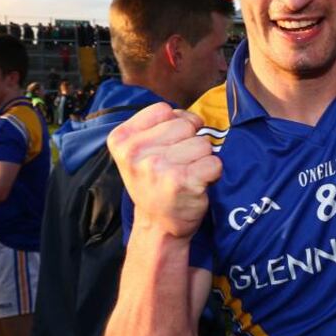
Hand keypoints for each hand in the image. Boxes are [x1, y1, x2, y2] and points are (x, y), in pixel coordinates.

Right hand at [107, 102, 221, 238]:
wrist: (158, 226)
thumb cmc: (155, 183)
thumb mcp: (140, 151)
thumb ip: (160, 126)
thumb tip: (194, 117)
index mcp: (121, 139)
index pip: (164, 110)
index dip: (176, 124)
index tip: (169, 146)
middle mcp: (135, 152)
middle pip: (186, 125)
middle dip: (191, 142)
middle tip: (179, 165)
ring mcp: (157, 167)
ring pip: (203, 143)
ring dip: (202, 159)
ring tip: (187, 176)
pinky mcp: (181, 182)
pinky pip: (214, 162)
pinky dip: (213, 173)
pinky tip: (197, 185)